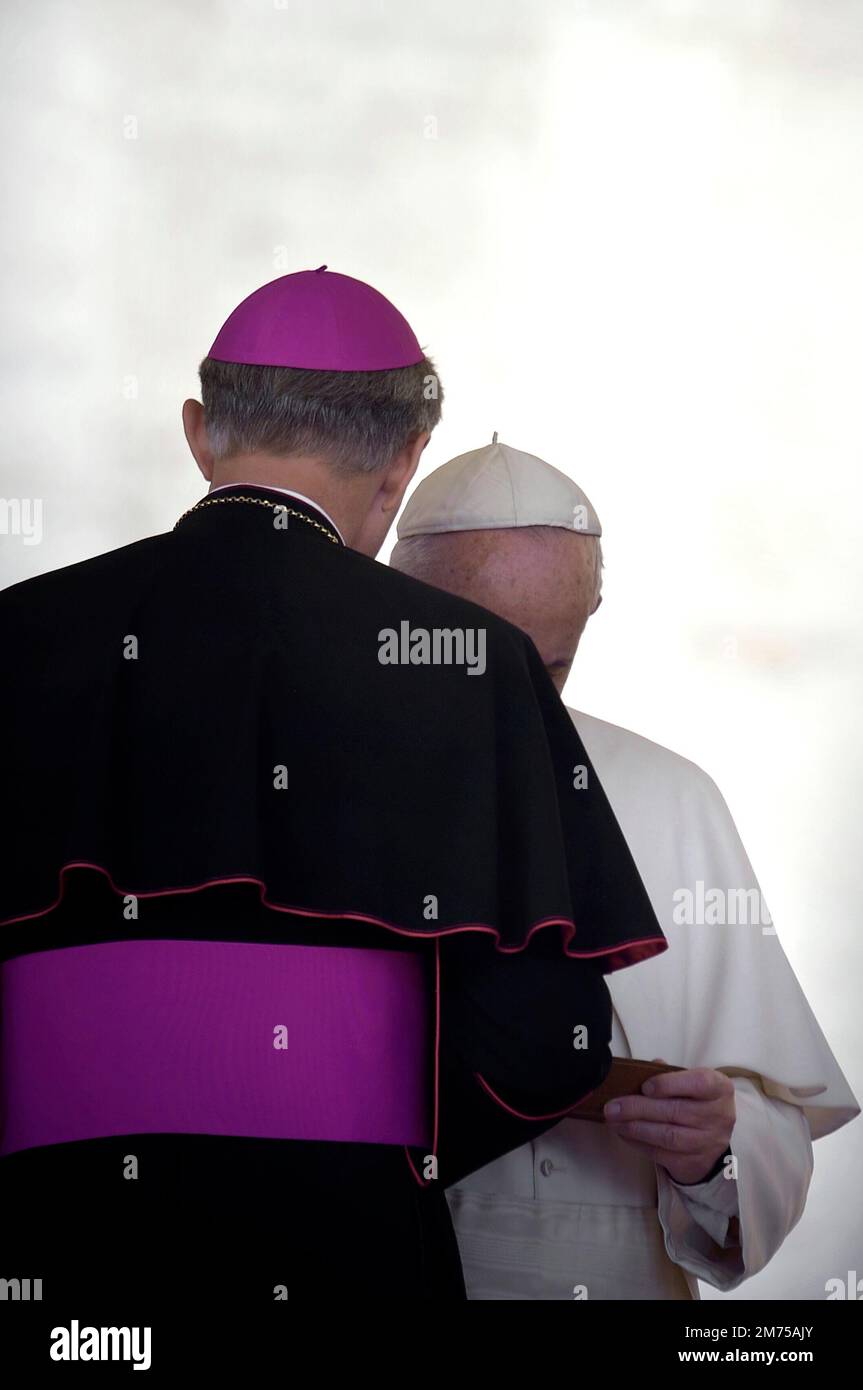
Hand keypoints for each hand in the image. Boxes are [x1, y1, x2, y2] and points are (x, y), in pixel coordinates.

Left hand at [603, 1061, 735, 1184]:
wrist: (713, 1139)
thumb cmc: (696, 1102)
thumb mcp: (690, 1083)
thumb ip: (668, 1074)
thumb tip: (641, 1070)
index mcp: (719, 1089)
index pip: (699, 1083)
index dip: (670, 1084)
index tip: (645, 1086)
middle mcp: (719, 1116)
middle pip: (676, 1111)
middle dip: (639, 1108)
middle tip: (613, 1106)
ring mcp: (708, 1142)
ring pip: (667, 1136)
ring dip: (635, 1128)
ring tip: (614, 1120)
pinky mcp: (694, 1163)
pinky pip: (662, 1154)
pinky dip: (638, 1143)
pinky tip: (624, 1133)